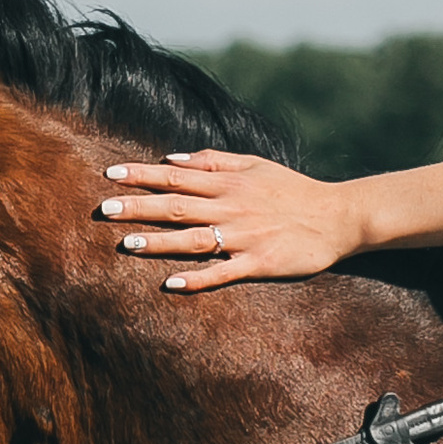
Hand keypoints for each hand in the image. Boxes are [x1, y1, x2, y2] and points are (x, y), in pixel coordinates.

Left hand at [95, 146, 364, 290]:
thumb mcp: (254, 164)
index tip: (109, 175)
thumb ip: (213, 160)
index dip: (141, 175)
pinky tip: (172, 284)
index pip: (175, 177)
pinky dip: (198, 278)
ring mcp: (244, 236)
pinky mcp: (259, 263)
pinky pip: (223, 272)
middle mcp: (231, 207)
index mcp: (228, 182)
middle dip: (139, 207)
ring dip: (159, 241)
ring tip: (128, 244)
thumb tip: (171, 159)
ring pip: (193, 238)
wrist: (338, 217)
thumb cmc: (293, 189)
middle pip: (176, 206)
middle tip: (104, 209)